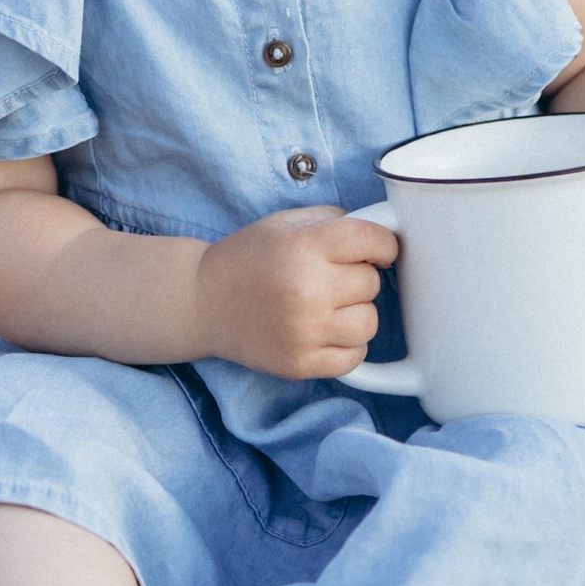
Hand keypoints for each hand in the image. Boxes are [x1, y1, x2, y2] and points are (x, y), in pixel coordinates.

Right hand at [193, 207, 398, 382]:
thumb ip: (334, 220)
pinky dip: (347, 345)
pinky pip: (354, 357)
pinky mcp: (300, 364)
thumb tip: (383, 230)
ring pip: (370, 323)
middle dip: (359, 277)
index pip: (373, 240)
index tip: (377, 250)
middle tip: (332, 277)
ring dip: (357, 312)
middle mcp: (307, 290)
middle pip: (372, 284)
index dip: (383, 244)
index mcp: (304, 247)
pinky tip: (325, 330)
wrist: (201, 302)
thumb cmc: (247, 258)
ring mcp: (304, 332)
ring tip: (329, 305)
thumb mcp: (285, 223)